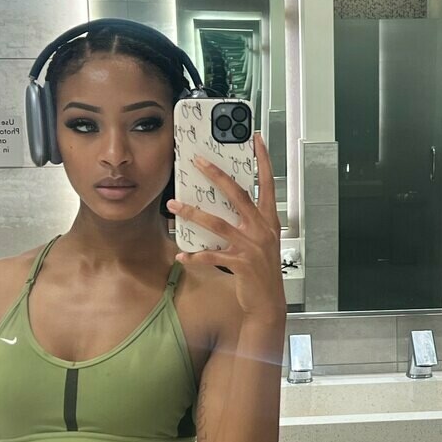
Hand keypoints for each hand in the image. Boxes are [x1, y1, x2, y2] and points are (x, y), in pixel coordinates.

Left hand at [167, 132, 285, 322]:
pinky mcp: (241, 264)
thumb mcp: (261, 242)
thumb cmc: (262, 271)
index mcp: (268, 221)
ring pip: (217, 223)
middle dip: (216, 175)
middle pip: (238, 195)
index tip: (256, 139)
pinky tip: (182, 255)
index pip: (267, 183)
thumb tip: (220, 205)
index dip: (263, 160)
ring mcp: (252, 246)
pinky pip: (212, 255)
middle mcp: (262, 229)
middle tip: (197, 161)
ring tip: (173, 206)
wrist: (268, 303)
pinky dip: (195, 255)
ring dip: (192, 213)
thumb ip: (247, 222)